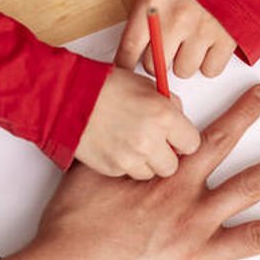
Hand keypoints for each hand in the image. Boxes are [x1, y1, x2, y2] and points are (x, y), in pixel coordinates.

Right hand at [4, 85, 259, 259]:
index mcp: (171, 184)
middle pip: (252, 183)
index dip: (243, 115)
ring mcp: (197, 256)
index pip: (215, 140)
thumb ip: (125, 146)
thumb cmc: (72, 227)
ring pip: (258, 236)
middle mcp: (192, 215)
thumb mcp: (92, 172)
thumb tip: (141, 116)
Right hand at [74, 66, 201, 179]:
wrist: (67, 97)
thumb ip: (168, 105)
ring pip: (150, 173)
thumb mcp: (146, 86)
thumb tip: (179, 120)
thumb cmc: (103, 86)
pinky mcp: (112, 168)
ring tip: (131, 142)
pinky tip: (116, 146)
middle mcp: (150, 140)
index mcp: (164, 116)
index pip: (192, 144)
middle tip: (154, 142)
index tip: (176, 137)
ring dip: (145, 162)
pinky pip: (128, 173)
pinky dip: (125, 164)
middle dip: (165, 156)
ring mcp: (130, 157)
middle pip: (173, 166)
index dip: (183, 140)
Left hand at [115, 0, 238, 79]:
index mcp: (152, 3)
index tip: (128, 66)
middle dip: (157, 58)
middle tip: (165, 46)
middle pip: (154, 65)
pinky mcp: (226, 39)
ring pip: (183, 71)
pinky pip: (210, 70)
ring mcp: (202, 30)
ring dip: (184, 61)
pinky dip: (208, 62)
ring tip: (190, 42)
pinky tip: (207, 46)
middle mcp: (176, 19)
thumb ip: (141, 17)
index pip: (129, 49)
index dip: (126, 63)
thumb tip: (131, 52)